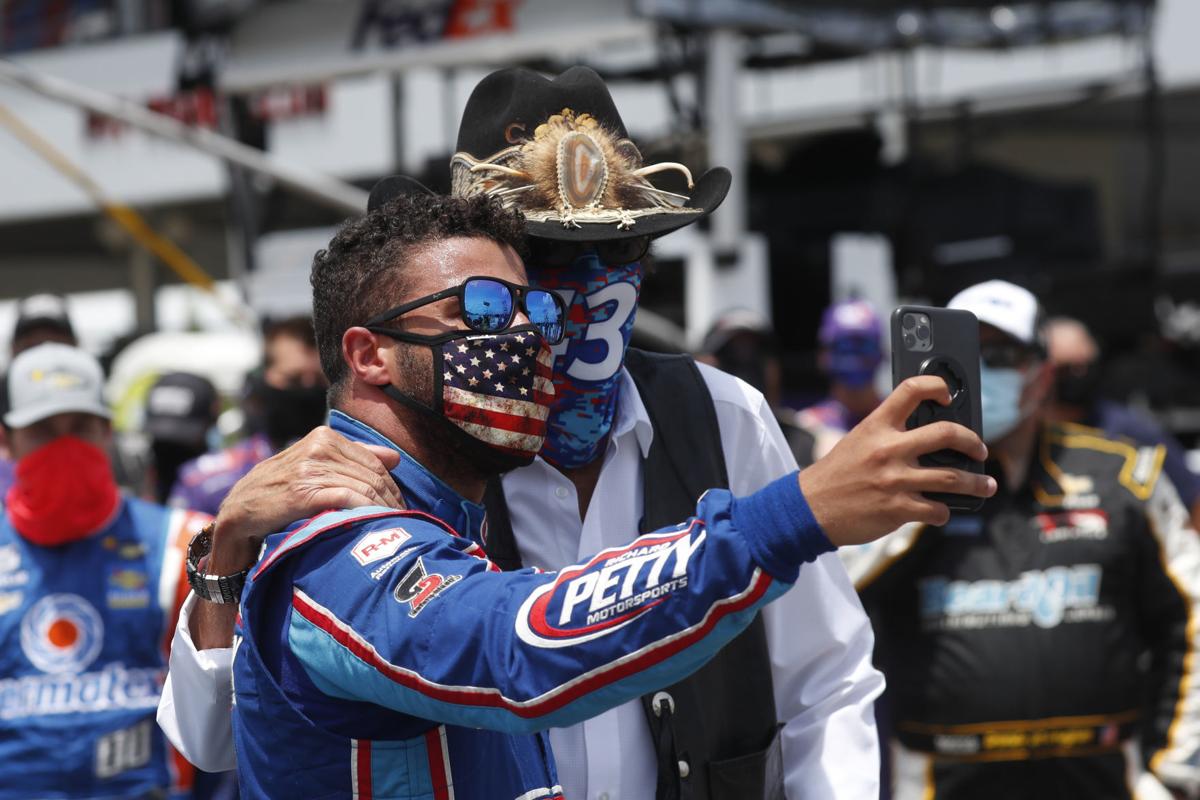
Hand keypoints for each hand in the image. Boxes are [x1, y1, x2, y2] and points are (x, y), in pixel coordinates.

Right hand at [209, 425, 403, 573]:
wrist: (239, 512)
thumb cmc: (279, 491)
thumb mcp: (314, 466)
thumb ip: (353, 458)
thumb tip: (395, 458)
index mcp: (324, 437)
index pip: (374, 461)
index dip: (392, 486)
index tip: (401, 506)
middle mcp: (318, 446)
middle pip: (373, 475)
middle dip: (392, 499)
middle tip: (404, 520)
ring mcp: (311, 468)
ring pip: (364, 487)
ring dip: (384, 509)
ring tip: (393, 526)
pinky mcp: (304, 491)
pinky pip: (349, 498)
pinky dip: (366, 511)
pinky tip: (375, 523)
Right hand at [799, 375, 995, 546]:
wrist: (809, 508)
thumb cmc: (836, 474)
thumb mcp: (858, 441)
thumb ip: (888, 435)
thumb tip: (928, 439)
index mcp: (877, 426)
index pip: (911, 390)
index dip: (937, 386)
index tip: (948, 395)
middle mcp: (888, 449)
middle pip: (947, 434)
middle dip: (973, 443)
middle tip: (980, 451)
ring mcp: (894, 480)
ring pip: (952, 478)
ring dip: (976, 483)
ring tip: (986, 485)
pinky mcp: (897, 509)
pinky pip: (937, 510)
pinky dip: (944, 512)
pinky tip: (942, 511)